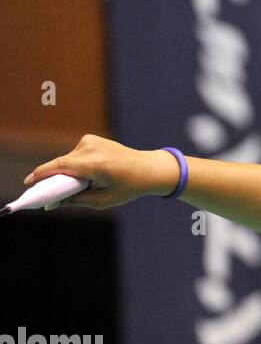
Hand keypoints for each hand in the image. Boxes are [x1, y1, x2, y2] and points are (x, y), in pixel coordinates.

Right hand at [21, 135, 178, 209]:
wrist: (150, 168)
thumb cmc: (128, 187)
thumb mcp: (103, 201)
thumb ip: (75, 201)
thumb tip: (51, 204)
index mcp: (96, 164)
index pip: (60, 167)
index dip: (41, 175)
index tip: (28, 184)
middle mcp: (91, 149)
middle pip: (61, 164)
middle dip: (53, 179)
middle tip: (49, 194)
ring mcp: (91, 141)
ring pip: (67, 160)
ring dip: (69, 172)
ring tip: (85, 184)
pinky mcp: (91, 139)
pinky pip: (74, 155)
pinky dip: (76, 165)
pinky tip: (90, 173)